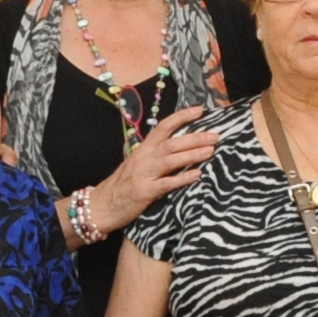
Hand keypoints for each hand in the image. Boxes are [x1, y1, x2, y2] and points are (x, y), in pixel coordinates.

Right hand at [90, 106, 218, 230]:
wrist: (102, 205)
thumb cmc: (123, 185)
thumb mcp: (138, 164)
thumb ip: (156, 155)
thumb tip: (181, 147)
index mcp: (143, 149)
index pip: (163, 127)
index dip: (181, 117)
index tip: (200, 110)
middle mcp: (143, 158)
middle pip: (171, 143)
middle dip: (195, 138)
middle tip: (215, 136)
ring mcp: (143, 175)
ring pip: (170, 160)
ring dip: (191, 154)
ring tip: (210, 151)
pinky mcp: (144, 192)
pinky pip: (166, 184)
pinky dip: (182, 179)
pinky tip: (197, 175)